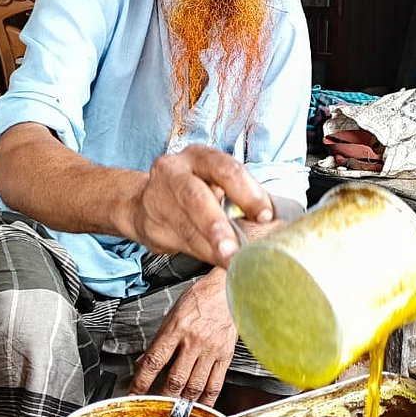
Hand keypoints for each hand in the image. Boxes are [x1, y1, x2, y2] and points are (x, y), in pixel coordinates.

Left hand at [129, 267, 236, 404]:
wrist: (229, 289)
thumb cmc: (201, 298)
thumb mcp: (173, 313)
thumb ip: (159, 340)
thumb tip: (145, 361)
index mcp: (177, 328)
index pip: (155, 361)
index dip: (141, 382)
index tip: (133, 395)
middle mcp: (194, 341)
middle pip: (175, 379)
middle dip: (162, 399)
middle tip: (152, 410)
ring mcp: (211, 350)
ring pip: (194, 386)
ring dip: (182, 404)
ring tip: (172, 413)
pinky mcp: (225, 356)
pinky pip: (215, 384)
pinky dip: (206, 400)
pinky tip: (198, 408)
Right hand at [130, 145, 273, 267]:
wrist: (145, 201)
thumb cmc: (193, 190)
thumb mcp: (215, 182)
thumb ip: (238, 196)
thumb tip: (270, 219)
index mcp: (200, 157)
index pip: (226, 170)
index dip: (248, 193)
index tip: (265, 215)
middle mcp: (175, 171)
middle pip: (196, 196)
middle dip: (217, 224)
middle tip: (234, 247)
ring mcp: (158, 197)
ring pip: (186, 226)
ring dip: (210, 247)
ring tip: (229, 260)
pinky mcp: (150, 224)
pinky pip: (180, 242)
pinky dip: (202, 253)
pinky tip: (216, 260)